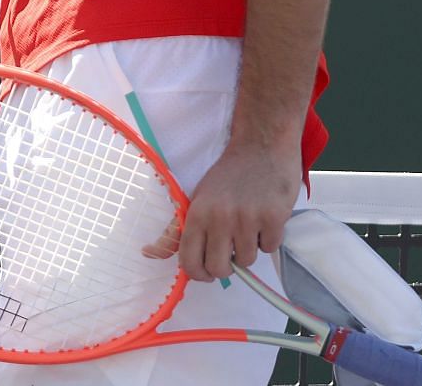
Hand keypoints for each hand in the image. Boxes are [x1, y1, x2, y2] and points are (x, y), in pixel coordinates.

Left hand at [143, 140, 301, 280]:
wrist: (261, 145)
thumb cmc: (228, 175)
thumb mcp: (198, 199)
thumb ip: (177, 230)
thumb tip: (149, 253)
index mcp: (197, 213)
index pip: (189, 261)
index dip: (199, 274)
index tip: (207, 272)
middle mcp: (219, 218)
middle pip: (219, 269)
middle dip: (226, 267)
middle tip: (231, 251)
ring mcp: (247, 219)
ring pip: (247, 261)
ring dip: (249, 249)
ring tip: (249, 226)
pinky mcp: (273, 219)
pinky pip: (269, 249)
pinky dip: (268, 239)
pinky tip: (265, 219)